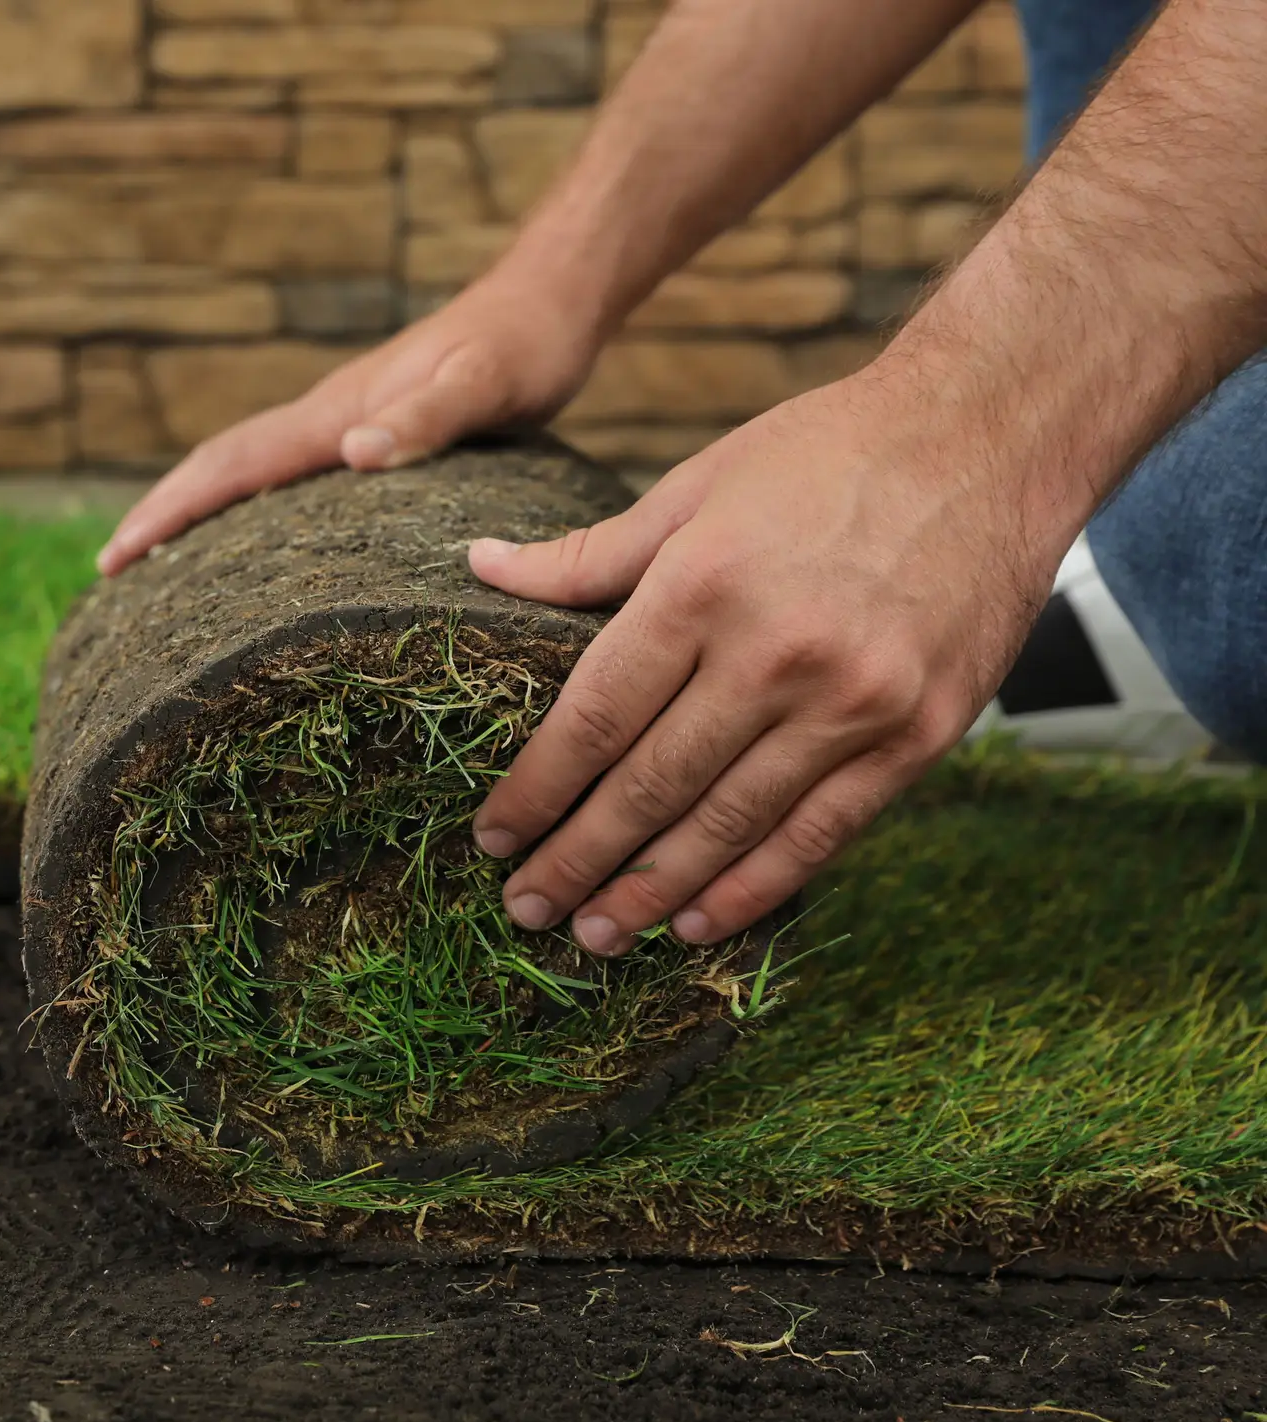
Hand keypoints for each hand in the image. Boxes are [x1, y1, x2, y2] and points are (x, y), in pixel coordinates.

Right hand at [96, 271, 604, 575]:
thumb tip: (353, 454)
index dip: (169, 510)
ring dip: (194, 507)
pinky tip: (256, 533)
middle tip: (109, 570)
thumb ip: (425, 418)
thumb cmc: (527, 346)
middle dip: (160, 513)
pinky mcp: (370, 428)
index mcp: (338, 413)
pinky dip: (247, 502)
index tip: (114, 557)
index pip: (232, 465)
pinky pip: (286, 473)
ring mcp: (344, 419)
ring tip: (158, 561)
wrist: (552, 296)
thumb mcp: (488, 387)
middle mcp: (328, 415)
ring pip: (248, 467)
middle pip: (221, 465)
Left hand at [466, 368, 1078, 953]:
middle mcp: (774, 654)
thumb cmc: (827, 452)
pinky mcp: (919, 733)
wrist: (992, 435)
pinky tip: (698, 921)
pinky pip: (821, 833)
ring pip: (729, 824)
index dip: (536, 790)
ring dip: (652, 890)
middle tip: (525, 907)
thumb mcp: (694, 485)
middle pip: (651, 786)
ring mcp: (854, 701)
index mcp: (702, 587)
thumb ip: (588, 554)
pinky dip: (755, 886)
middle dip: (578, 858)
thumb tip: (479, 567)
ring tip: (595, 934)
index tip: (492, 838)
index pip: (596, 718)